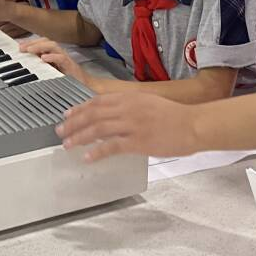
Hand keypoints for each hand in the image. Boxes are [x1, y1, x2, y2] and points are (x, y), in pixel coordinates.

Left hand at [21, 38, 87, 83]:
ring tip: (30, 50)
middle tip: (21, 48)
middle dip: (32, 43)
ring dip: (40, 46)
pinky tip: (44, 58)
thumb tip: (26, 66)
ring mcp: (66, 59)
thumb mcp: (51, 74)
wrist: (85, 89)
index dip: (30, 43)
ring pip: (53, 46)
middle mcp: (59, 54)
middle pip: (46, 41)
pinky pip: (61, 58)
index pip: (41, 44)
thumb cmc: (68, 82)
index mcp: (54, 56)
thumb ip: (41, 68)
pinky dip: (53, 57)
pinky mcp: (71, 66)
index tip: (19, 47)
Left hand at [57, 92, 201, 161]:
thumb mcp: (149, 103)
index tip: (67, 115)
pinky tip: (88, 157)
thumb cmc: (175, 117)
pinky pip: (112, 146)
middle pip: (93, 113)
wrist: (194, 125)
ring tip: (68, 145)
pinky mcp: (139, 141)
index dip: (79, 108)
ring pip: (98, 128)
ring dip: (80, 137)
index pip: (98, 101)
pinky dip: (97, 151)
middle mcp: (128, 108)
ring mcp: (133, 124)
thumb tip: (112, 115)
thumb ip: (130, 107)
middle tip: (60, 131)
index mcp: (130, 98)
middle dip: (73, 123)